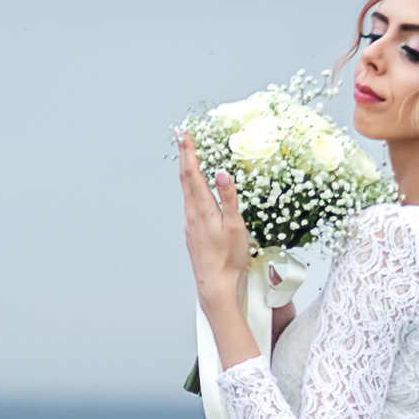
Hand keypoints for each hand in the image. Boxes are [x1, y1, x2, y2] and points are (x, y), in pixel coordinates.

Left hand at [177, 132, 250, 308]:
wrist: (215, 285)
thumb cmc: (228, 259)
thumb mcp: (236, 226)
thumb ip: (229, 198)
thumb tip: (223, 173)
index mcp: (202, 209)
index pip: (192, 172)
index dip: (189, 151)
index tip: (184, 133)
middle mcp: (192, 214)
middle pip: (186, 178)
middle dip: (185, 155)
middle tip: (182, 136)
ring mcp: (190, 224)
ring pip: (187, 191)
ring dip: (188, 170)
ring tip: (190, 156)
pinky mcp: (193, 232)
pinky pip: (190, 203)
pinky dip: (192, 187)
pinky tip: (197, 188)